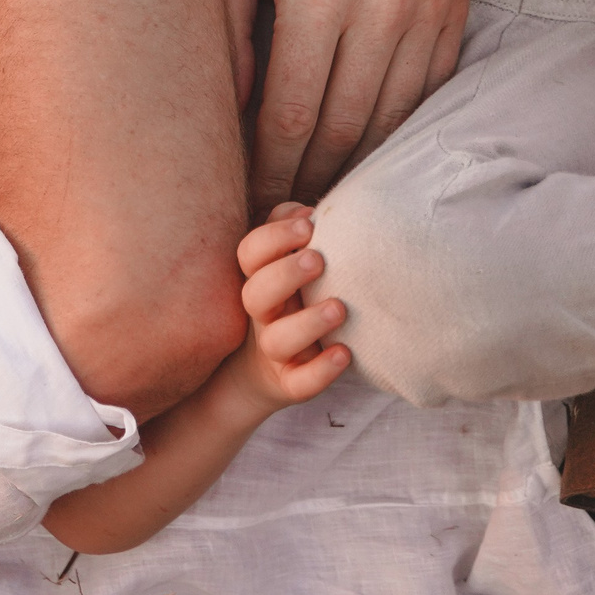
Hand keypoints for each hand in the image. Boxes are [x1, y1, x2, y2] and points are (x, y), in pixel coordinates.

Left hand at [215, 0, 468, 212]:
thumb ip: (227, 32)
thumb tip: (224, 117)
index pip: (288, 113)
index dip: (266, 169)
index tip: (245, 203)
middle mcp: (381, 5)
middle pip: (341, 128)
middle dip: (304, 179)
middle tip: (275, 215)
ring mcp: (427, 9)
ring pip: (388, 118)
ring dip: (351, 165)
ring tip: (314, 193)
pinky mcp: (455, 8)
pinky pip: (425, 92)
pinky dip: (393, 129)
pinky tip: (361, 151)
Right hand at [222, 204, 351, 408]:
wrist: (266, 373)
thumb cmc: (287, 304)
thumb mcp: (284, 267)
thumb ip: (290, 234)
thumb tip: (305, 210)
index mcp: (258, 280)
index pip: (249, 254)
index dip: (273, 238)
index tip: (309, 225)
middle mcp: (261, 315)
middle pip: (256, 294)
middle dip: (285, 274)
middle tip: (318, 260)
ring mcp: (274, 352)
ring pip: (277, 341)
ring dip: (307, 323)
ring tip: (339, 308)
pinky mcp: (290, 384)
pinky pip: (300, 383)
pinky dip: (321, 371)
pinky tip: (344, 354)